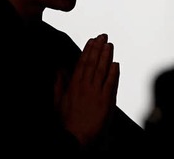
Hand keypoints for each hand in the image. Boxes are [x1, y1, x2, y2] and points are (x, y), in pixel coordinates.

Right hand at [58, 33, 119, 147]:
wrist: (75, 137)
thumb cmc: (66, 122)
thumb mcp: (58, 101)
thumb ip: (59, 83)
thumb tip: (59, 69)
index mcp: (73, 85)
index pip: (82, 63)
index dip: (88, 50)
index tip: (92, 40)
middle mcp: (85, 86)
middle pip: (93, 63)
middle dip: (98, 48)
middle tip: (103, 36)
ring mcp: (96, 93)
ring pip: (102, 70)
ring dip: (107, 56)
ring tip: (110, 45)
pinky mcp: (106, 101)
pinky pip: (111, 83)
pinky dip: (114, 72)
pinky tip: (116, 63)